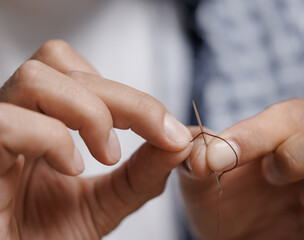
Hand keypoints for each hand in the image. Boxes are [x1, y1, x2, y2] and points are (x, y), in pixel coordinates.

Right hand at [0, 39, 191, 239]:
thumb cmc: (45, 238)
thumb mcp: (106, 203)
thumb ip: (142, 173)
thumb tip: (180, 141)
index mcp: (42, 120)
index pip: (80, 72)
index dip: (130, 93)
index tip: (168, 129)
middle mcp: (15, 116)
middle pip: (62, 64)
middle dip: (125, 100)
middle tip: (157, 135)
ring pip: (36, 78)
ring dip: (88, 112)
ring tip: (107, 156)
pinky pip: (8, 122)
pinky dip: (52, 140)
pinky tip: (72, 170)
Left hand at [178, 98, 303, 239]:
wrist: (249, 235)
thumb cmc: (233, 200)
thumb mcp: (205, 179)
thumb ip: (197, 160)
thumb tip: (199, 155)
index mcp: (299, 124)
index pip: (289, 116)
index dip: (254, 136)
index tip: (217, 160)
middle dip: (303, 157)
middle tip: (272, 176)